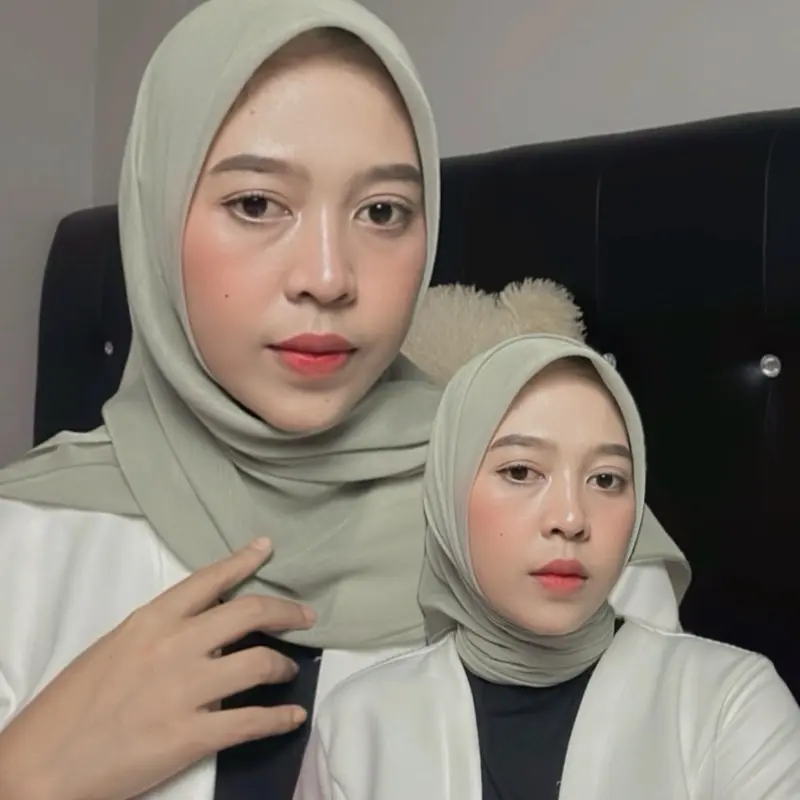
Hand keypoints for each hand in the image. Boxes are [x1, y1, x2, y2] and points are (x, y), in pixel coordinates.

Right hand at [0, 537, 314, 799]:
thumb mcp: (115, 648)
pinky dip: (280, 718)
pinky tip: (293, 717)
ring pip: (260, 663)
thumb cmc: (72, 706)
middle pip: (249, 612)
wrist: (40, 767)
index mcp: (151, 620)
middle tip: (306, 616)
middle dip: (286, 610)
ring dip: (284, 665)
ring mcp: (186, 690)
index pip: (209, 579)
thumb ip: (161, 631)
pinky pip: (253, 721)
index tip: (268, 548)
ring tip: (290, 670)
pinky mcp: (192, 736)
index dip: (244, 560)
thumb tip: (204, 626)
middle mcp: (175, 646)